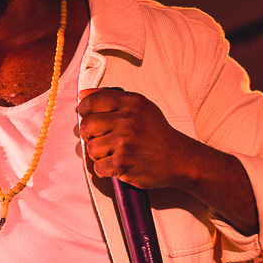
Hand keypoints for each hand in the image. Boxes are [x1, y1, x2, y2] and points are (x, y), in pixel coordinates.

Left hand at [76, 87, 192, 189]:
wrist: (180, 159)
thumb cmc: (157, 134)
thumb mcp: (140, 107)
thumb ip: (110, 97)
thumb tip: (83, 94)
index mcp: (132, 103)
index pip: (93, 101)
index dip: (84, 109)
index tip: (85, 114)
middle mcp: (128, 121)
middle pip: (87, 125)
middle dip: (89, 134)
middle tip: (99, 137)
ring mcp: (125, 143)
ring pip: (91, 148)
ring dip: (98, 153)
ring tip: (113, 152)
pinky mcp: (123, 164)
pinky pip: (98, 167)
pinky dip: (105, 169)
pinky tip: (117, 164)